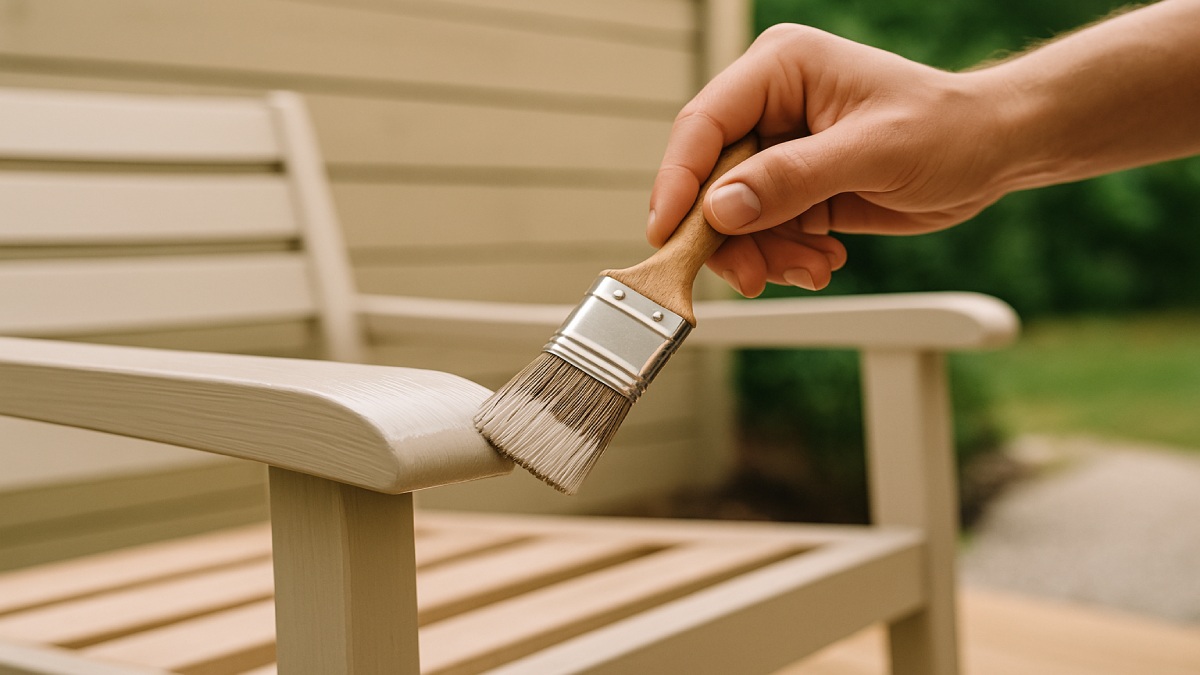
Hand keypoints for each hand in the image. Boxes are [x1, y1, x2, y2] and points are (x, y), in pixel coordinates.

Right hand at [649, 24, 1010, 296]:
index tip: (668, 233)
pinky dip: (781, 257)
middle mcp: (770, 106)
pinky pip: (760, 231)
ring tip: (809, 266)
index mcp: (781, 69)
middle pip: (709, 179)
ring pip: (731, 215)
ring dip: (761, 253)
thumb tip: (723, 207)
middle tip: (751, 275)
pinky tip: (820, 259)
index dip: (679, 181)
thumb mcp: (873, 152)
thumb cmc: (948, 128)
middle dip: (726, 234)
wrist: (993, 152)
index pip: (705, 124)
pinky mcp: (792, 187)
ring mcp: (778, 149)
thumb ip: (793, 179)